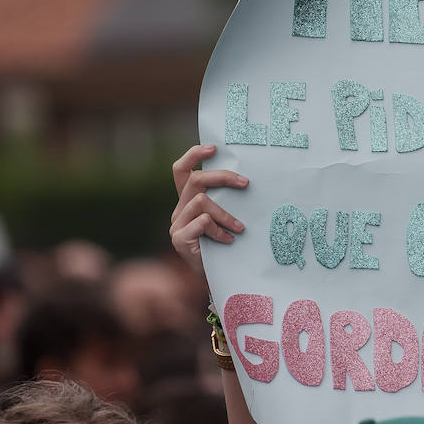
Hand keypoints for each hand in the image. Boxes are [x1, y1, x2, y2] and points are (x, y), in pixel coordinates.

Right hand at [170, 144, 247, 271]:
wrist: (218, 276)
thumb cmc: (225, 244)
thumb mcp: (225, 218)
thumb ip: (226, 200)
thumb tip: (246, 178)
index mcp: (187, 200)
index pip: (181, 170)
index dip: (193, 155)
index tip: (213, 148)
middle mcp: (179, 209)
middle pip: (195, 180)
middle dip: (222, 177)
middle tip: (245, 183)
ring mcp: (176, 225)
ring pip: (201, 202)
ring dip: (225, 213)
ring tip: (240, 227)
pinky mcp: (179, 239)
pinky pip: (202, 222)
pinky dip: (220, 230)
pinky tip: (230, 240)